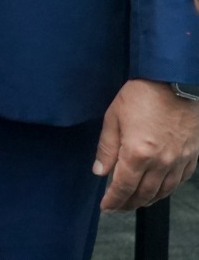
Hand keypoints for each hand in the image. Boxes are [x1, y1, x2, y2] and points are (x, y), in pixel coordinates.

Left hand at [94, 78, 198, 209]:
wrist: (174, 81)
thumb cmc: (142, 95)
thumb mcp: (114, 117)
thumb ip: (107, 147)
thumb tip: (99, 171)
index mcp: (137, 154)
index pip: (123, 187)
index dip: (113, 200)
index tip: (105, 207)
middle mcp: (161, 162)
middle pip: (144, 193)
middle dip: (129, 204)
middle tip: (118, 207)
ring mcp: (179, 160)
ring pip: (164, 191)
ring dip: (148, 200)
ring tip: (136, 202)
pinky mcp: (192, 155)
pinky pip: (180, 180)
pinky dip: (167, 189)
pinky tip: (159, 189)